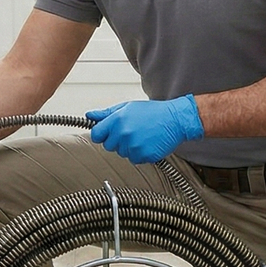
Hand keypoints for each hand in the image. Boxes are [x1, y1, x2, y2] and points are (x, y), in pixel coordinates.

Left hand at [87, 96, 204, 164]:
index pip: (96, 134)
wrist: (175, 120)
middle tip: (131, 132)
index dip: (101, 134)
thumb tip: (90, 116)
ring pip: (122, 153)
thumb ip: (106, 113)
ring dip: (129, 148)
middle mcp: (124, 133)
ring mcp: (133, 146)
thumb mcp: (128, 107)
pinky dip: (140, 154)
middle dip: (117, 140)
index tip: (107, 133)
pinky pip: (134, 159)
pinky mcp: (143, 156)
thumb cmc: (153, 112)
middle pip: (109, 146)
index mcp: (117, 120)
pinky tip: (147, 143)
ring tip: (142, 136)